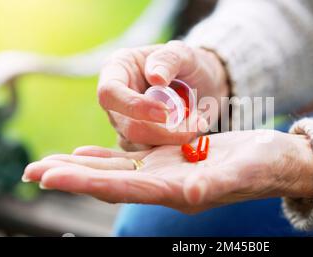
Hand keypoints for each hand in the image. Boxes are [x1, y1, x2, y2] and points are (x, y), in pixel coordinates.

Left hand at [22, 130, 312, 213]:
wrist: (276, 161)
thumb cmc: (266, 166)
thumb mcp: (244, 172)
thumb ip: (216, 183)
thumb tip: (190, 192)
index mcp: (179, 191)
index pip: (124, 188)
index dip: (86, 183)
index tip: (51, 178)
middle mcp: (166, 185)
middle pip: (110, 182)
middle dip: (71, 177)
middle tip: (32, 171)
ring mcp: (167, 172)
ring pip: (115, 171)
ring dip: (80, 168)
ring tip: (48, 163)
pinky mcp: (171, 159)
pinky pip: (130, 159)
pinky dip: (104, 157)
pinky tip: (85, 153)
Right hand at [98, 40, 228, 148]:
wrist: (202, 85)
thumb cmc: (188, 64)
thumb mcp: (183, 54)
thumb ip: (169, 59)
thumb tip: (156, 76)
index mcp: (117, 70)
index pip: (110, 93)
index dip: (135, 107)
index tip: (167, 112)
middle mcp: (116, 100)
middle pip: (127, 127)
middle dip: (163, 132)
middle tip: (196, 125)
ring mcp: (125, 123)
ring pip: (141, 145)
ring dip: (174, 140)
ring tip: (199, 122)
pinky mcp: (139, 141)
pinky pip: (152, 154)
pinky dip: (175, 146)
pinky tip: (192, 131)